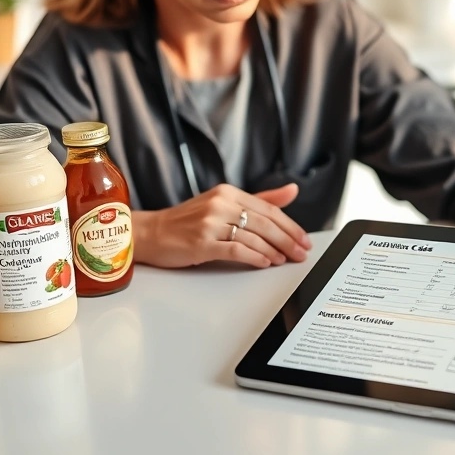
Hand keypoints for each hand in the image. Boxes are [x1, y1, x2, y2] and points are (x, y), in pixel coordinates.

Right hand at [132, 183, 311, 268]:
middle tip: (301, 253)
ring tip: (285, 260)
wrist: (150, 233)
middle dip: (288, 240)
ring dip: (274, 250)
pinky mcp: (202, 242)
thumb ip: (259, 199)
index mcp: (228, 192)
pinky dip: (255, 257)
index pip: (268, 208)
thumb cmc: (186, 222)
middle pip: (264, 222)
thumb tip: (292, 191)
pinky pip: (236, 250)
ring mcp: (210, 223)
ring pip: (253, 236)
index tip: (304, 239)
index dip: (290, 225)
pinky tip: (265, 263)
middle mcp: (220, 204)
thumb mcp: (222, 204)